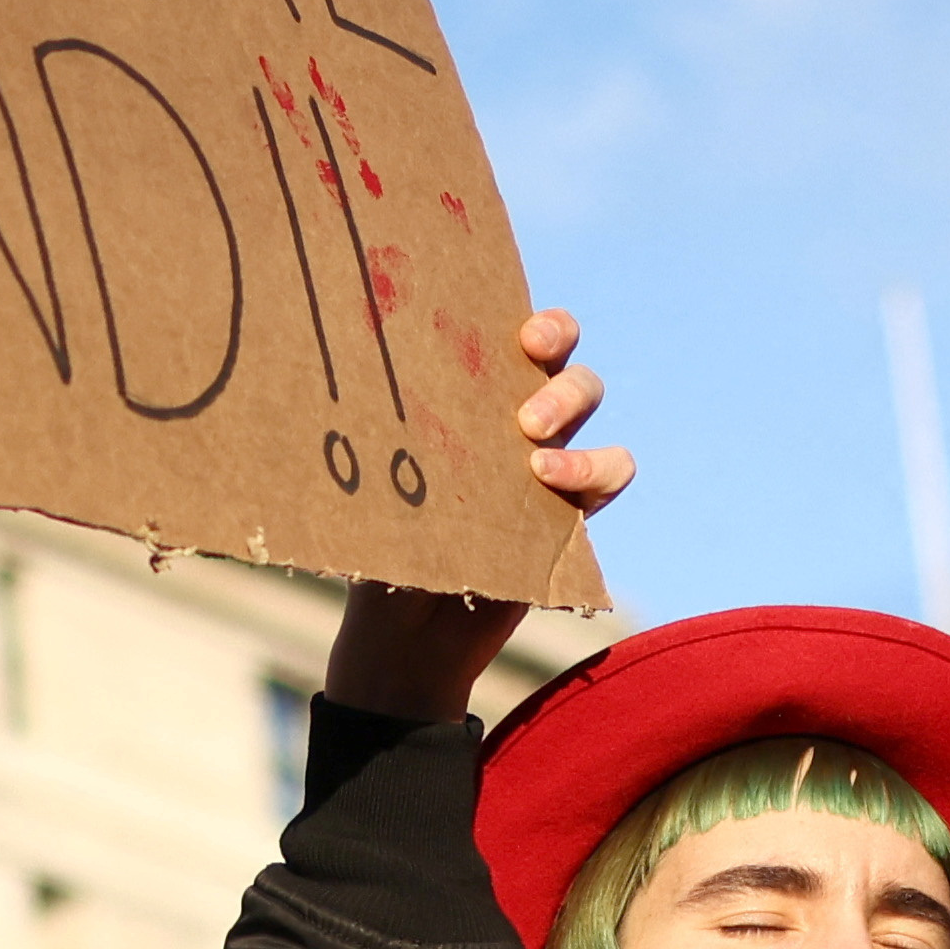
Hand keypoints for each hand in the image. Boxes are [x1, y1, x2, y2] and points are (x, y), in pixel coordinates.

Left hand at [314, 305, 633, 719]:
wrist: (406, 632)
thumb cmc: (377, 545)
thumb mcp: (369, 487)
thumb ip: (375, 442)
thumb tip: (336, 391)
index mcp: (460, 389)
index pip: (502, 324)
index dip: (526, 316)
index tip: (520, 335)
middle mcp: (510, 409)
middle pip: (561, 353)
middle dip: (556, 359)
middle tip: (523, 410)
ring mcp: (547, 454)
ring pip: (589, 396)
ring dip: (573, 413)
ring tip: (535, 459)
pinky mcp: (573, 506)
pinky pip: (613, 471)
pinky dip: (593, 471)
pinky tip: (551, 488)